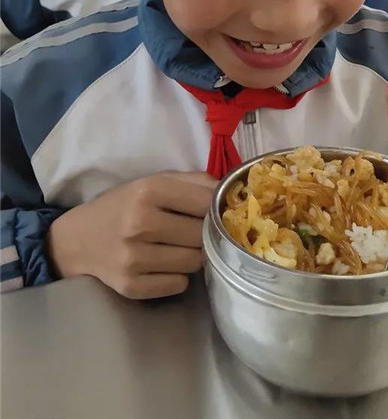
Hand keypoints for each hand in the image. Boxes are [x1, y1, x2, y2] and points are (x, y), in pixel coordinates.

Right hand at [47, 171, 216, 298]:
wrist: (77, 239)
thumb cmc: (124, 205)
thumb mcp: (154, 182)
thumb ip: (194, 182)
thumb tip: (229, 191)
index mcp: (148, 191)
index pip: (206, 202)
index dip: (217, 208)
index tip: (216, 212)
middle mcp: (140, 223)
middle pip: (202, 235)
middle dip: (204, 234)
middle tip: (193, 232)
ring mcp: (134, 257)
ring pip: (194, 262)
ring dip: (192, 256)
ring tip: (177, 247)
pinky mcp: (130, 285)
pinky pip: (178, 284)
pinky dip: (177, 276)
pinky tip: (164, 265)